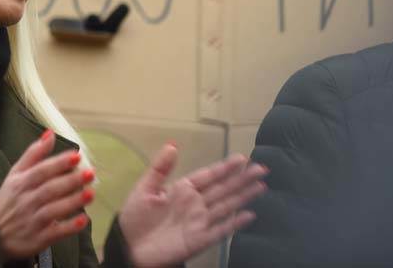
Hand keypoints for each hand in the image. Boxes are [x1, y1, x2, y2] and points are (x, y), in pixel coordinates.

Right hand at [0, 130, 94, 259]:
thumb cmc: (9, 199)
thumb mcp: (15, 174)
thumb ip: (33, 154)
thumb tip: (50, 134)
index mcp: (20, 183)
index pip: (41, 171)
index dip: (58, 163)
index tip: (76, 156)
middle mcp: (25, 201)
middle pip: (49, 189)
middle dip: (70, 181)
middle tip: (90, 173)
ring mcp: (31, 221)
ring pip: (53, 210)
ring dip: (72, 202)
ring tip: (90, 193)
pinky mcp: (37, 239)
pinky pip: (54, 233)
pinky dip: (68, 227)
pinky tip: (83, 220)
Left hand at [118, 143, 267, 267]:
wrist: (130, 247)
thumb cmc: (135, 216)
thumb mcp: (144, 188)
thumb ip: (160, 168)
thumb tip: (172, 145)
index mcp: (183, 189)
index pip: (208, 175)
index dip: (225, 167)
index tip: (242, 158)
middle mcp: (195, 203)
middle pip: (223, 189)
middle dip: (242, 179)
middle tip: (262, 168)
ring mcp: (199, 221)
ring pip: (226, 206)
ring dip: (243, 196)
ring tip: (261, 186)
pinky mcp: (199, 240)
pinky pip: (220, 231)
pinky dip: (235, 224)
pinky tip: (249, 215)